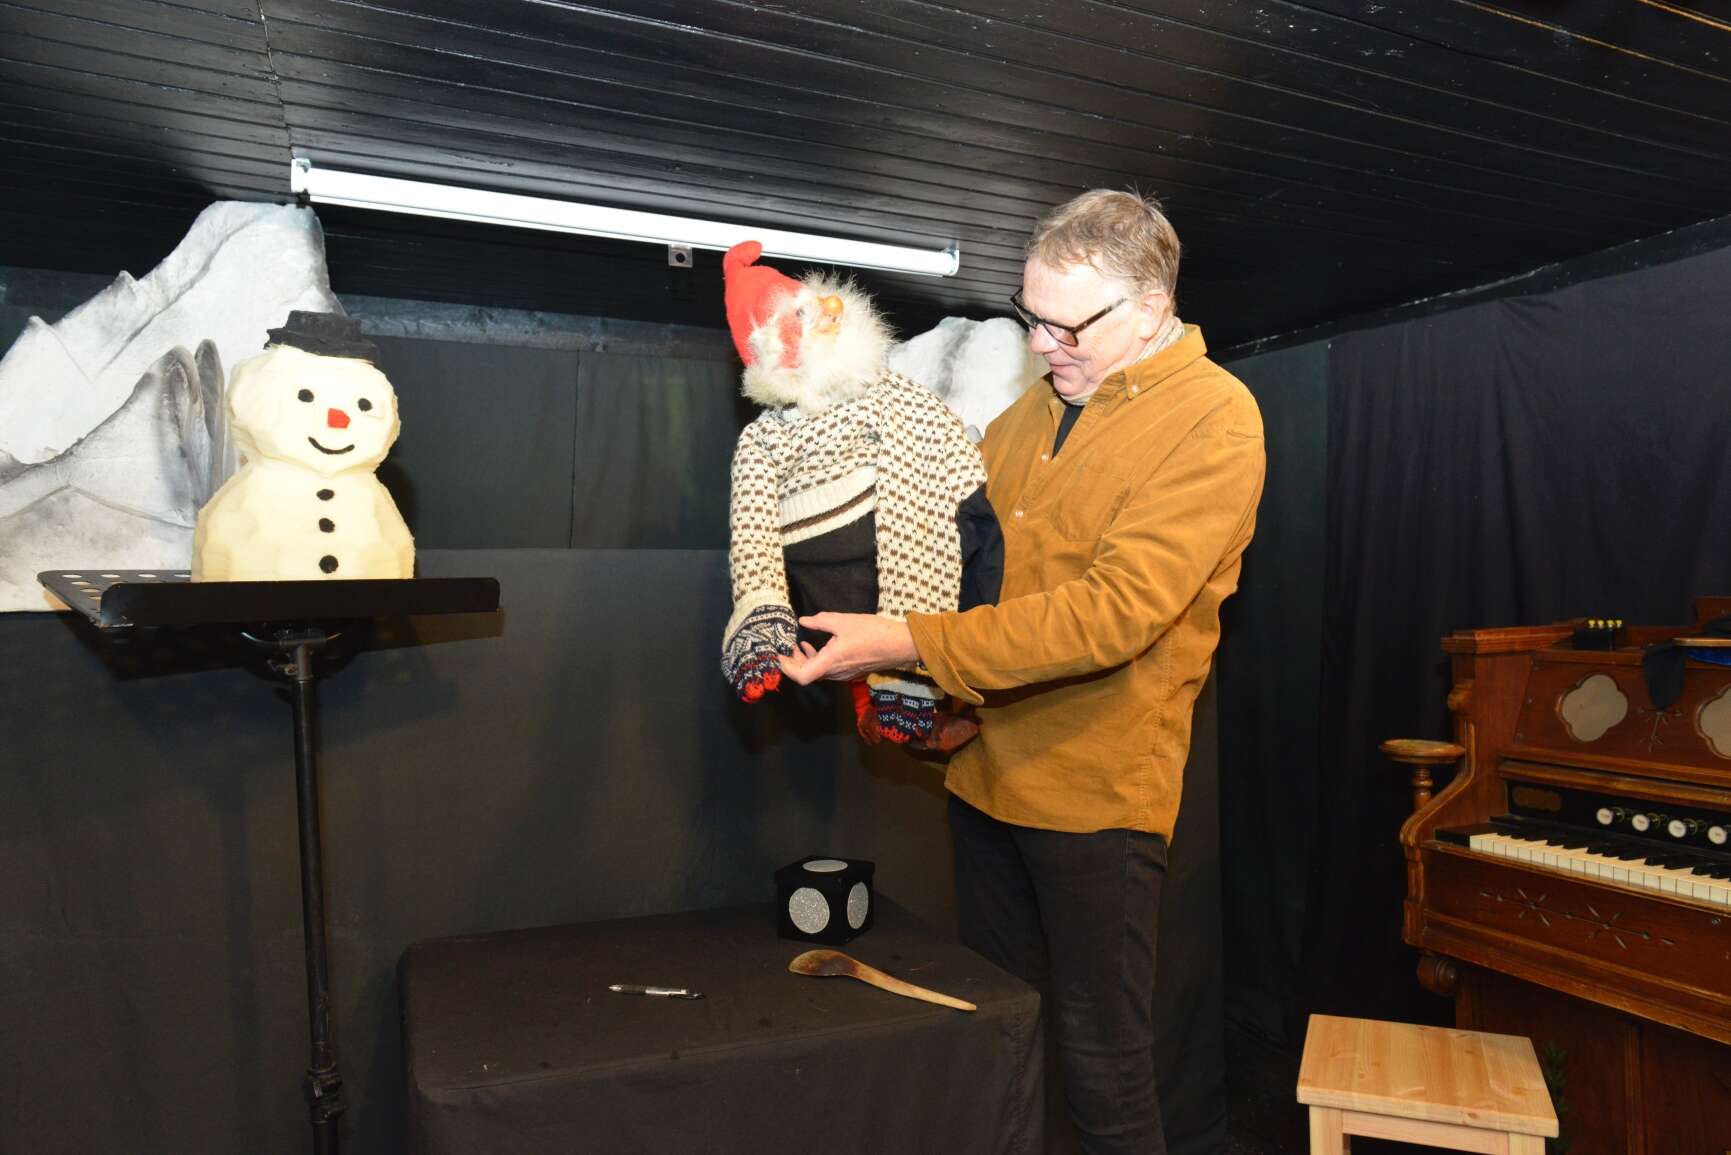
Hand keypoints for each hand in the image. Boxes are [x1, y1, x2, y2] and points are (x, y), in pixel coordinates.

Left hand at [777, 613, 919, 684]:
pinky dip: (818, 660)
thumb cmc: (874, 632)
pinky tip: (817, 647)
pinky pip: (828, 670)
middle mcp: (836, 673)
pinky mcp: (851, 672)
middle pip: (806, 675)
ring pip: (817, 673)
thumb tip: (803, 620)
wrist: (901, 645)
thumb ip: (820, 621)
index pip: (801, 676)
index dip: (786, 667)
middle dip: (793, 662)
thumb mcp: (844, 621)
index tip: (778, 654)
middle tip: (786, 647)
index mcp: (831, 662)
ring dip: (805, 661)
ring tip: (799, 644)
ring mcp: (844, 675)